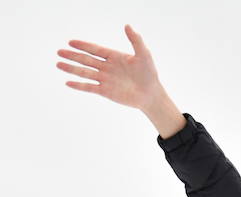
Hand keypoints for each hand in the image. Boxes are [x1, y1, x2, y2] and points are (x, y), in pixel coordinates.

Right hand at [57, 25, 185, 136]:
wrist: (151, 95)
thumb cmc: (149, 74)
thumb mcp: (144, 55)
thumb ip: (136, 40)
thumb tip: (127, 25)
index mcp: (114, 57)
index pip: (95, 50)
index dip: (83, 45)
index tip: (71, 42)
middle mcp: (107, 67)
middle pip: (86, 60)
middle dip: (73, 56)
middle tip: (59, 52)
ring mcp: (105, 79)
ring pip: (85, 73)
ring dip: (71, 69)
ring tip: (58, 64)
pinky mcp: (105, 91)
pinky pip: (89, 87)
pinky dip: (79, 86)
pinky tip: (67, 82)